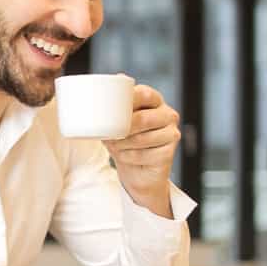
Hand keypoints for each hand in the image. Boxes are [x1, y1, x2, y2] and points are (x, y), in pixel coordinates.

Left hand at [103, 83, 180, 217]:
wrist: (136, 171)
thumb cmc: (124, 141)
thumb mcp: (114, 123)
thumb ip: (110, 110)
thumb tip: (95, 98)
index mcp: (155, 101)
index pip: (145, 94)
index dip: (128, 99)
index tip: (111, 107)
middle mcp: (168, 115)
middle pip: (143, 118)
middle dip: (122, 129)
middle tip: (108, 135)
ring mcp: (172, 134)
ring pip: (142, 138)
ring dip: (121, 144)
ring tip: (114, 146)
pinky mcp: (169, 153)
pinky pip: (143, 155)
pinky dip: (127, 157)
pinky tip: (124, 156)